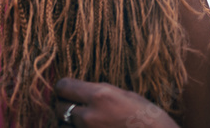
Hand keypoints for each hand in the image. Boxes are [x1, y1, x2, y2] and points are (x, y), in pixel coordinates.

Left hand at [54, 78, 178, 127]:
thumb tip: (82, 90)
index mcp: (100, 96)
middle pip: (59, 107)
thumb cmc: (150, 120)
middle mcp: (90, 116)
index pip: (63, 86)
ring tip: (85, 122)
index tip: (68, 90)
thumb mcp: (127, 96)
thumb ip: (101, 92)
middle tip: (77, 108)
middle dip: (66, 106)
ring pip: (63, 126)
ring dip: (69, 124)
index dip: (64, 88)